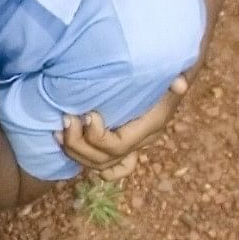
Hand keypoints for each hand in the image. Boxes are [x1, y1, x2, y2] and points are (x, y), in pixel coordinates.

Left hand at [59, 75, 186, 178]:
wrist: (169, 73)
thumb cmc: (164, 71)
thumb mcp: (170, 74)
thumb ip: (172, 80)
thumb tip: (179, 83)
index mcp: (150, 126)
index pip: (119, 146)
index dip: (97, 137)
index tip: (87, 115)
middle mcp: (140, 141)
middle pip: (104, 160)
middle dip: (79, 144)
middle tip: (66, 119)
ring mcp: (129, 145)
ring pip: (99, 165)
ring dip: (75, 151)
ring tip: (59, 130)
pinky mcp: (119, 144)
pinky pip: (105, 167)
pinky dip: (85, 160)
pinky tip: (67, 145)